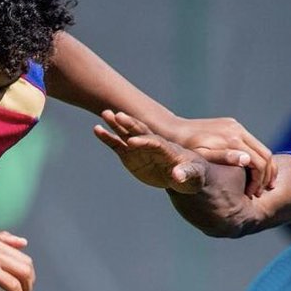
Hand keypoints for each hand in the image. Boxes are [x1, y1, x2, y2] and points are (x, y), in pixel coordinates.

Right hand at [93, 111, 209, 193]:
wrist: (184, 175)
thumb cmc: (193, 175)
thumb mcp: (194, 176)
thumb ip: (186, 174)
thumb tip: (176, 176)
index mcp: (168, 149)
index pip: (155, 143)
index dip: (145, 142)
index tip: (132, 143)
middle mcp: (153, 145)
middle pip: (141, 131)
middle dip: (130, 125)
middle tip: (117, 116)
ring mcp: (140, 148)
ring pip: (127, 134)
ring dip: (116, 125)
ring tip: (105, 114)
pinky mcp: (131, 154)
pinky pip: (118, 145)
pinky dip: (108, 137)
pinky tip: (97, 129)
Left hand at [165, 115, 276, 195]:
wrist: (173, 132)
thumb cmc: (186, 152)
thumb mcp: (203, 159)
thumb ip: (225, 159)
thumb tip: (246, 160)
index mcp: (232, 140)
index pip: (259, 163)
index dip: (259, 182)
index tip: (252, 195)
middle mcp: (237, 130)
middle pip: (265, 155)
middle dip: (267, 176)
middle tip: (261, 193)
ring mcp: (236, 126)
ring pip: (261, 148)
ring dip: (264, 168)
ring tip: (259, 185)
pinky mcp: (232, 125)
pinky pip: (251, 143)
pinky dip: (255, 158)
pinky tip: (250, 171)